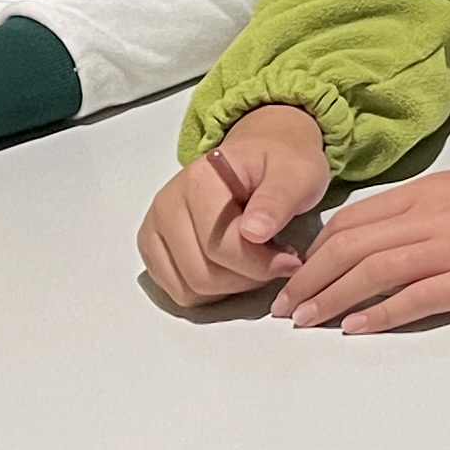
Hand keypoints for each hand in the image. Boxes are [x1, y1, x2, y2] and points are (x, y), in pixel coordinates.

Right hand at [136, 105, 332, 306]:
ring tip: (257, 261)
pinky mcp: (154, 246)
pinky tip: (235, 268)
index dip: (261, 264)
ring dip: (230, 286)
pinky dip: (210, 291)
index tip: (291, 260)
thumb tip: (254, 232)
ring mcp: (156, 227)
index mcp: (199, 181)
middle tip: (276, 261)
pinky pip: (178, 291)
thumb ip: (278, 200)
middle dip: (247, 278)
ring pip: (189, 288)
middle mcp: (168, 204)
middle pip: (202, 274)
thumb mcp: (296, 174)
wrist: (259, 158)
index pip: (220, 246)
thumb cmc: (278, 166)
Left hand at [268, 135, 449, 332]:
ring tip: (308, 321)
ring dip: (331, 299)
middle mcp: (433, 216)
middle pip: (350, 248)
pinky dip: (381, 314)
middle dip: (310, 280)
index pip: (352, 221)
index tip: (296, 275)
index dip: (314, 252)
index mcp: (429, 192)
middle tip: (286, 307)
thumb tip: (386, 243)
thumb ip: (426, 213)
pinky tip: (358, 327)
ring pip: (372, 271)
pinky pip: (417, 297)